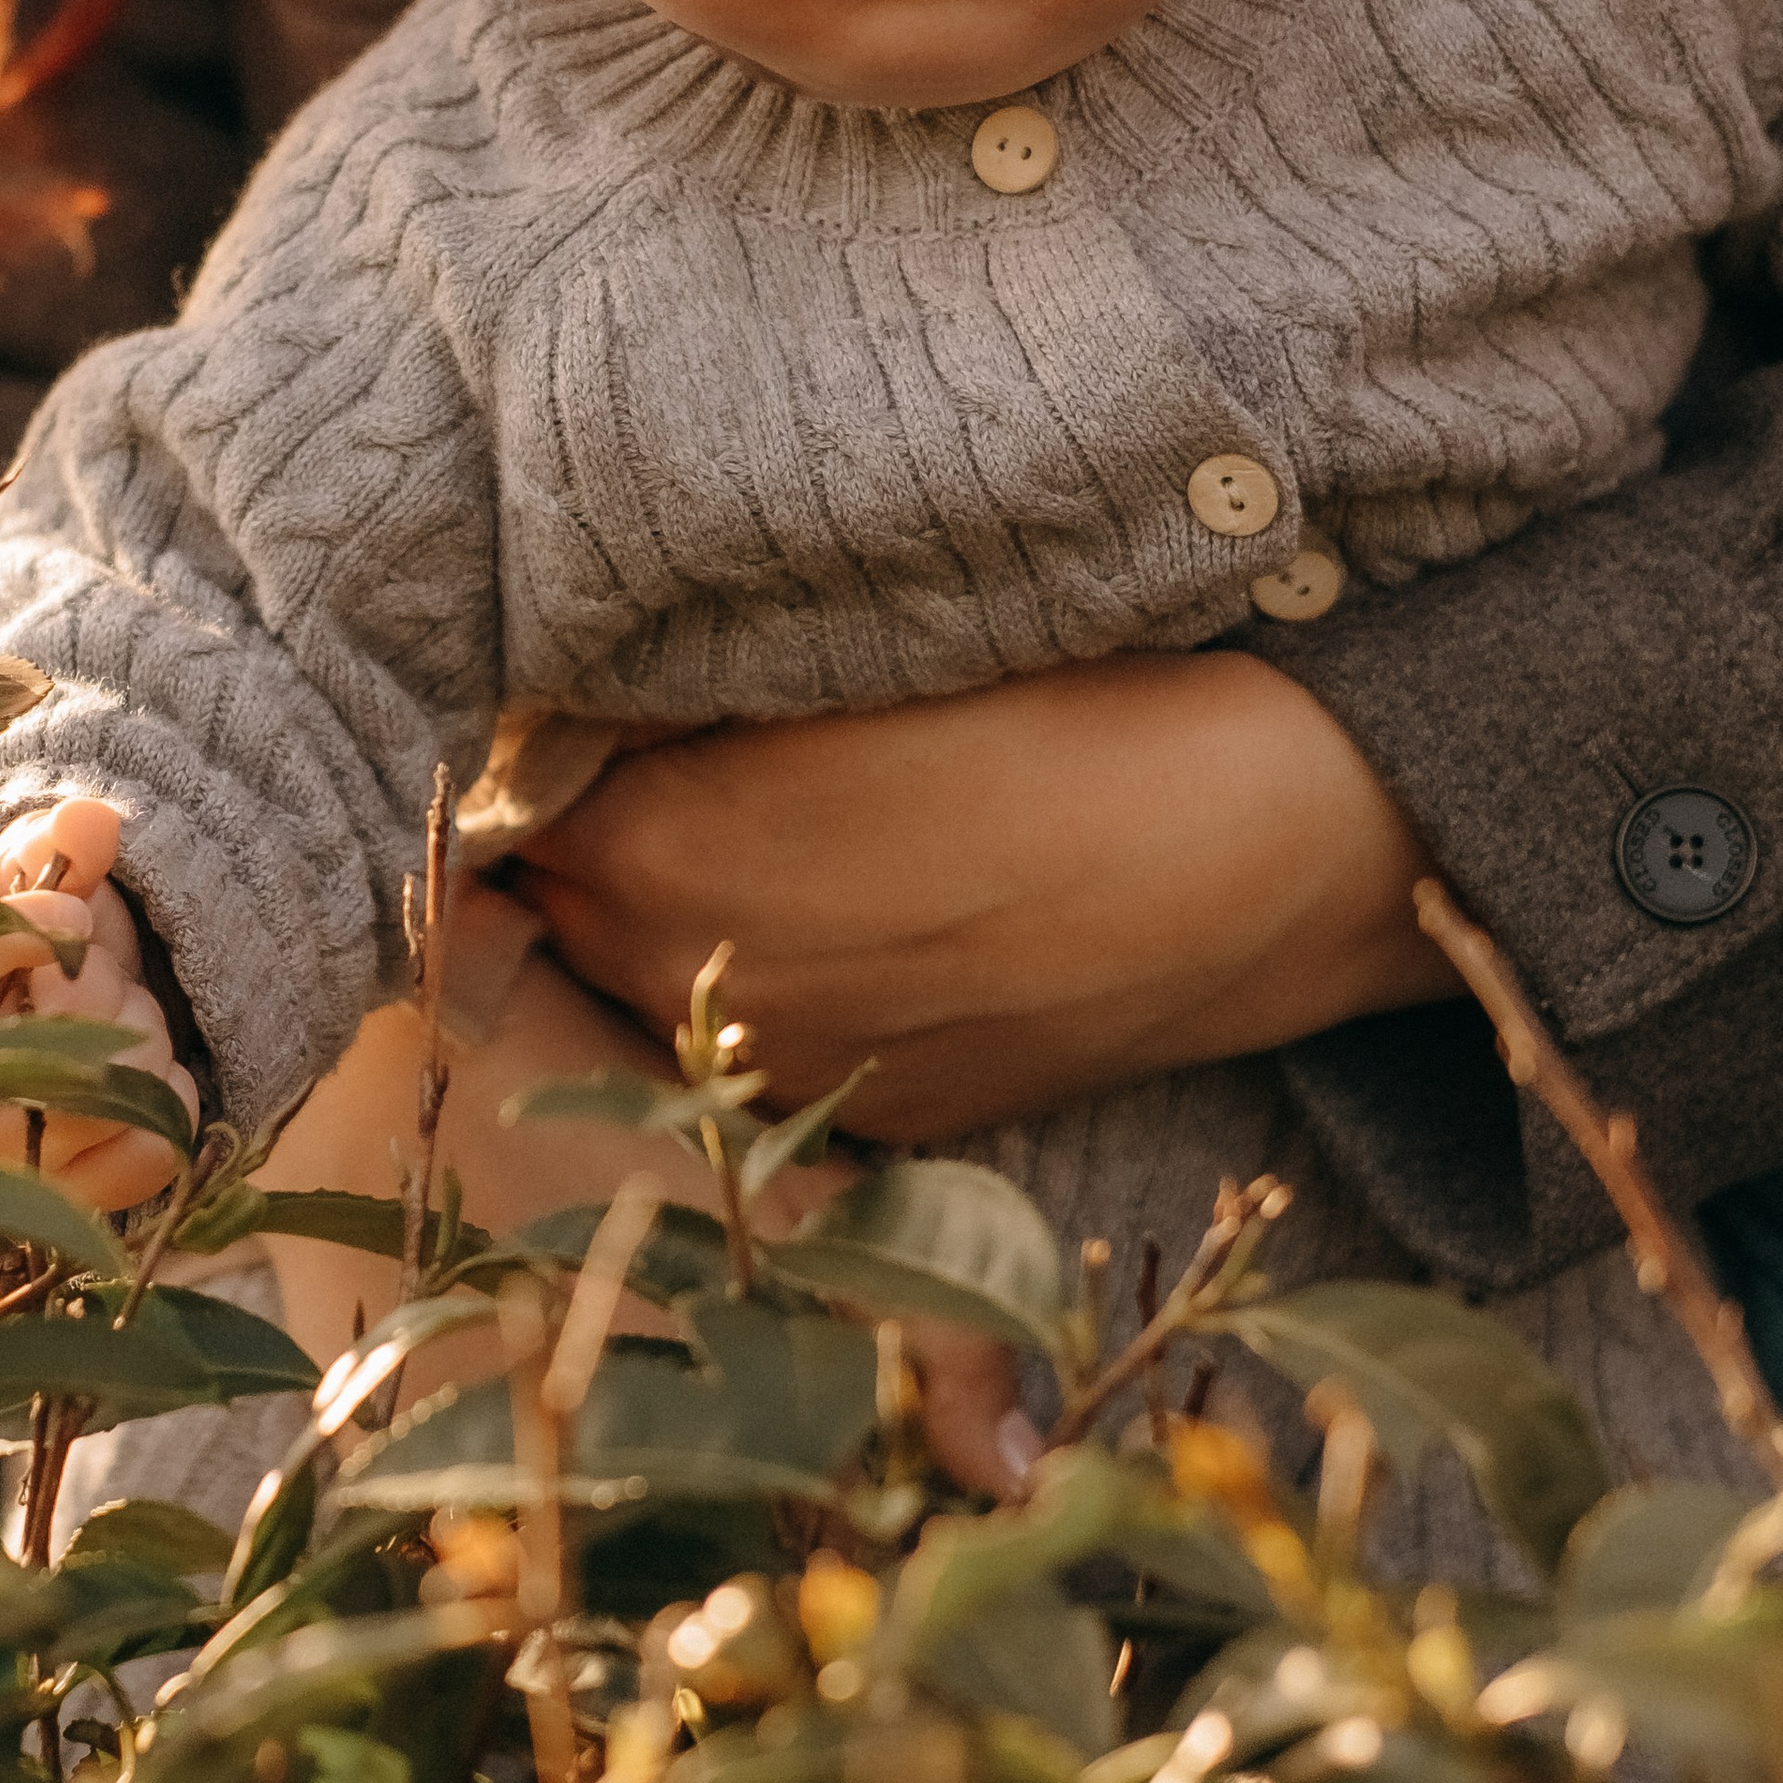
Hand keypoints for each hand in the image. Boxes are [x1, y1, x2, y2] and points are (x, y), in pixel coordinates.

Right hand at [0, 799, 196, 1211]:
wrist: (63, 999)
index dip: (11, 940)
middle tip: (101, 966)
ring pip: (81, 1108)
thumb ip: (56, 843)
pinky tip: (168, 1077)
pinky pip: (124, 1170)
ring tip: (133, 1013)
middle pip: (19, 1045)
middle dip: (90, 990)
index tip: (75, 913)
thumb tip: (88, 821)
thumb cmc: (38, 924)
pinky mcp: (57, 1186)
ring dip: (134, 1043)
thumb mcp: (41, 870)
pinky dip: (166, 1116)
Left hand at [514, 652, 1456, 1144]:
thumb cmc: (1074, 711)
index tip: (604, 686)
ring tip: (785, 826)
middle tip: (682, 745)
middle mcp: (689, 984)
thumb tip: (587, 701)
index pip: (516, 794)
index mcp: (658, 851)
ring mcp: (783, 1072)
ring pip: (657, 979)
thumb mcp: (856, 663)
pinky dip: (782, 979)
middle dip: (604, 829)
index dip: (558, 738)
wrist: (1267, 855)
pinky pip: (766, 1042)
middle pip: (570, 898)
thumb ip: (689, 699)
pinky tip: (872, 908)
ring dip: (684, 911)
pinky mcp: (874, 1120)